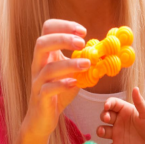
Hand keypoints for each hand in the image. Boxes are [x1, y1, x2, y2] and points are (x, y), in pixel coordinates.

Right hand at [23, 19, 89, 137]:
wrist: (42, 118)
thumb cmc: (59, 91)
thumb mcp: (74, 72)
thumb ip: (86, 61)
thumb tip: (106, 52)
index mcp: (47, 54)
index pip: (48, 29)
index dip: (65, 26)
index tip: (83, 31)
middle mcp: (39, 65)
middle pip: (42, 43)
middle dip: (63, 39)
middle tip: (82, 42)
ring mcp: (38, 82)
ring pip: (47, 68)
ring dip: (69, 64)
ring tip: (87, 64)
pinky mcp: (41, 98)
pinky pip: (47, 89)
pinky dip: (62, 84)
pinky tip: (74, 83)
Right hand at [97, 87, 144, 143]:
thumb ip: (139, 102)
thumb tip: (135, 88)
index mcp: (126, 110)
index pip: (113, 104)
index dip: (108, 103)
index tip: (106, 106)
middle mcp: (119, 121)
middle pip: (105, 116)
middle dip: (103, 115)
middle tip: (107, 118)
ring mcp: (117, 134)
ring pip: (103, 130)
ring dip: (100, 130)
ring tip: (102, 131)